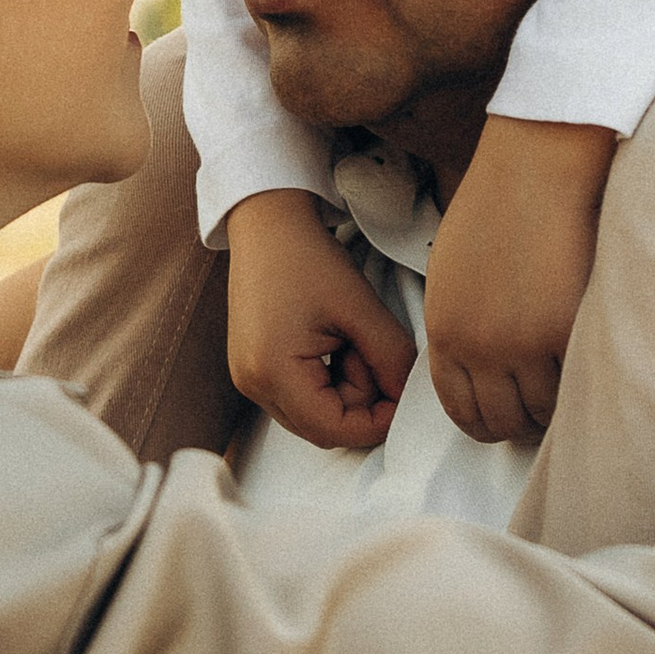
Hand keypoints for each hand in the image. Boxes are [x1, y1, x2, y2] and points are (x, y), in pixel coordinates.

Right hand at [224, 188, 415, 450]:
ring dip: (343, 389)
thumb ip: (391, 359)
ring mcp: (248, 379)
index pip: (332, 430)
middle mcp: (253, 384)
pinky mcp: (253, 368)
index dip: (374, 423)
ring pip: (312, 414)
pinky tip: (332, 342)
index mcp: (273, 372)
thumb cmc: (307, 258)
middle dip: (359, 401)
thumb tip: (406, 398)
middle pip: (322, 427)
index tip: (400, 397)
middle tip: (370, 350)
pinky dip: (325, 380)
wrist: (267, 224)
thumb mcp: (361, 308)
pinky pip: (298, 396)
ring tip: (349, 339)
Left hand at [421, 117, 616, 443]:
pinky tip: (588, 365)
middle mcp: (477, 346)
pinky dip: (583, 384)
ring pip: (539, 411)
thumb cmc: (498, 205)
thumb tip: (477, 365)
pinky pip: (575, 385)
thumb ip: (460, 323)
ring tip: (568, 386)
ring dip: (555, 407)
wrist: (536, 168)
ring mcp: (521, 344)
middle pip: (499, 420)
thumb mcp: (451, 271)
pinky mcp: (565, 333)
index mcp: (445, 330)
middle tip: (542, 409)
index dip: (484, 420)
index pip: (458, 407)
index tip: (503, 417)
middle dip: (521, 421)